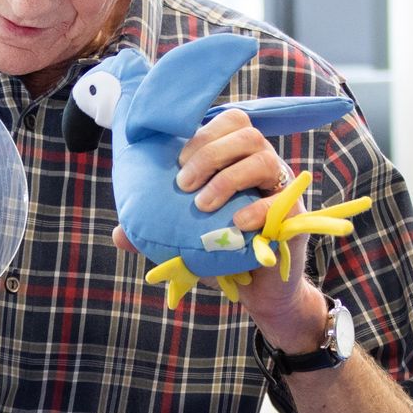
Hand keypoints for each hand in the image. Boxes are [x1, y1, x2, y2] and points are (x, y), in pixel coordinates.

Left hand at [113, 107, 326, 348]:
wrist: (257, 290)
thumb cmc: (221, 252)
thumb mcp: (184, 238)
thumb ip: (154, 232)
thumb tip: (118, 235)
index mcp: (238, 158)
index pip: (230, 122)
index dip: (203, 134)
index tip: (177, 163)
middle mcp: (262, 165)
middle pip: (245, 133)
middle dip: (209, 154)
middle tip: (183, 185)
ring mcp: (281, 188)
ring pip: (262, 158)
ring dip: (227, 177)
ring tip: (203, 205)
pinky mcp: (294, 216)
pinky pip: (279, 201)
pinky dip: (255, 208)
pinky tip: (236, 223)